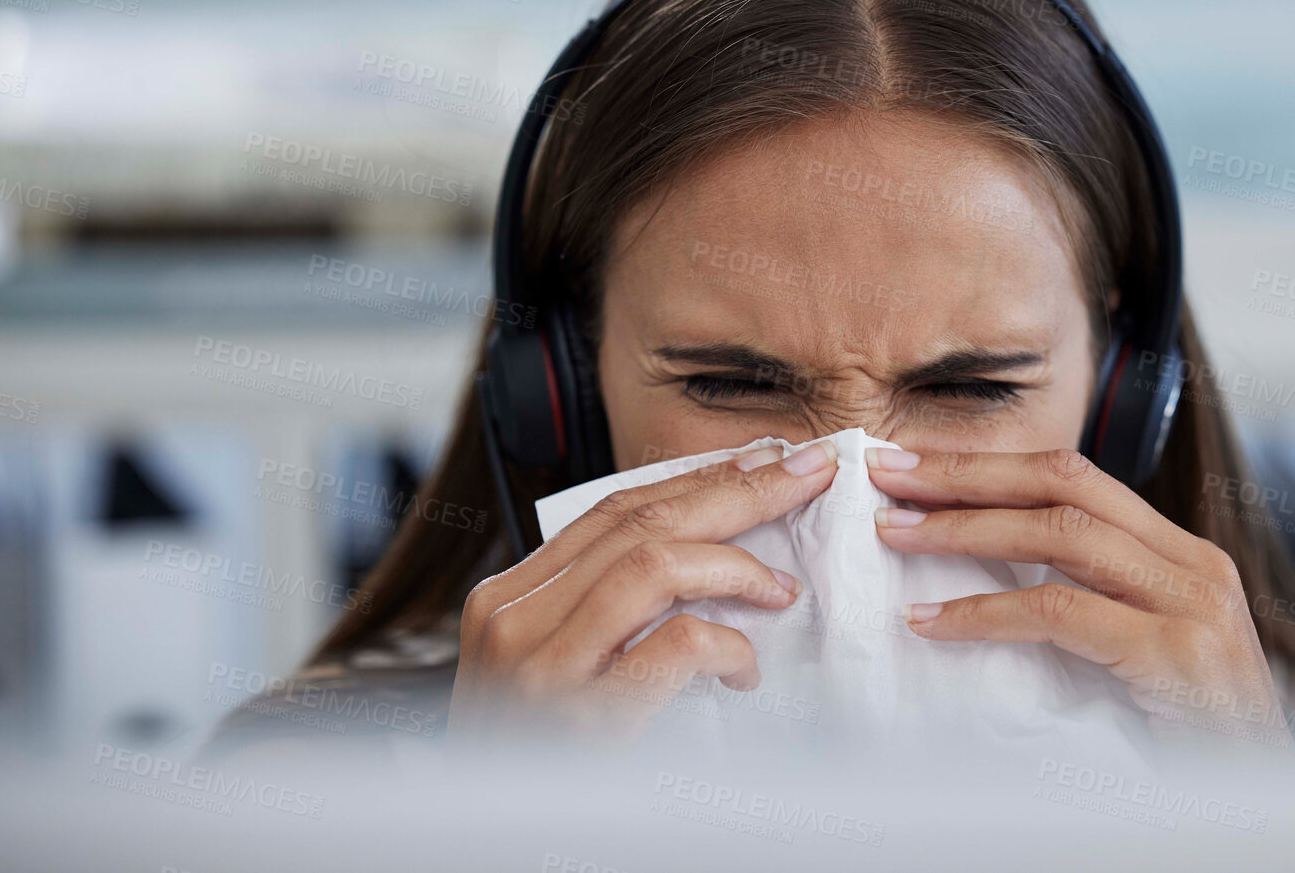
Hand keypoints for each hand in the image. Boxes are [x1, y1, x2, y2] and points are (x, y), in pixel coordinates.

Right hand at [448, 439, 838, 745]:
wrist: (489, 850)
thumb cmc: (531, 762)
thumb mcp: (545, 667)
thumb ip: (600, 611)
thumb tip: (705, 553)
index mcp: (507, 599)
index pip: (613, 511)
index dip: (696, 479)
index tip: (762, 461)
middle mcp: (516, 622)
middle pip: (641, 524)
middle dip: (737, 489)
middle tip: (805, 472)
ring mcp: (545, 669)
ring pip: (654, 566)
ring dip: (736, 564)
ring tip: (781, 587)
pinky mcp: (585, 719)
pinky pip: (676, 646)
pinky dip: (727, 645)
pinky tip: (746, 670)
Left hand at [867, 447, 1292, 753]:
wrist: (1263, 804)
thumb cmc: (1196, 742)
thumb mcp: (1145, 653)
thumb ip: (1092, 602)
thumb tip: (983, 573)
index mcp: (1185, 555)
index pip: (1078, 478)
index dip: (992, 465)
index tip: (917, 465)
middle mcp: (1195, 565)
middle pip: (1064, 485)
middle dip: (968, 474)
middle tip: (888, 474)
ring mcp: (1192, 605)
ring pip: (1059, 534)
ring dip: (964, 528)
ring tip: (896, 535)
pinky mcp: (1176, 656)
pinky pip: (1059, 613)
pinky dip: (985, 612)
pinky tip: (932, 620)